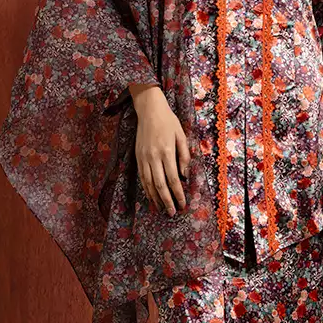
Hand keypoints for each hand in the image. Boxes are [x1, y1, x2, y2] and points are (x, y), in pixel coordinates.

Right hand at [130, 84, 188, 215]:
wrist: (149, 110)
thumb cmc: (168, 121)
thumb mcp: (181, 135)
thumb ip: (184, 156)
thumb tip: (185, 175)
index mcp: (167, 151)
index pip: (173, 179)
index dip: (178, 194)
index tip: (183, 204)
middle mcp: (153, 157)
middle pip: (160, 185)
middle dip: (166, 201)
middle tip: (172, 213)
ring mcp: (144, 158)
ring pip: (148, 183)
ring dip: (155, 198)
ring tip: (161, 209)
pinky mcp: (137, 157)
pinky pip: (142, 177)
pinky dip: (146, 189)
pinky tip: (151, 197)